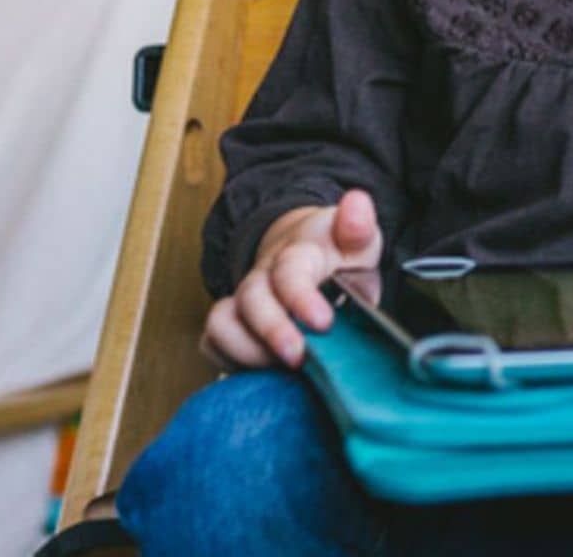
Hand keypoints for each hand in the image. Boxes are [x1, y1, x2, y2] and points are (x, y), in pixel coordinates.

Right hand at [202, 188, 382, 370]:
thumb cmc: (337, 256)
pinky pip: (213, 341)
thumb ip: (359, 227)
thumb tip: (357, 201)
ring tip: (280, 369)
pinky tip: (260, 369)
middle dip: (271, 330)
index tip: (323, 322)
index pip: (290, 270)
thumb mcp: (358, 242)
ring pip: (222, 321)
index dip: (300, 297)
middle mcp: (263, 274)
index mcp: (298, 252)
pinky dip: (229, 359)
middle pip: (251, 298)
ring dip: (246, 350)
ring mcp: (242, 298)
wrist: (308, 255)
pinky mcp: (230, 320)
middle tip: (297, 357)